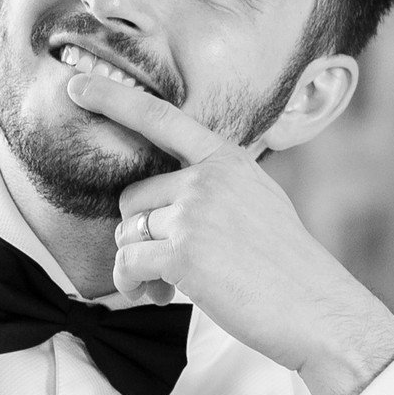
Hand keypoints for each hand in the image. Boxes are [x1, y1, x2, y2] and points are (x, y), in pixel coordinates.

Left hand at [67, 73, 393, 394]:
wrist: (318, 310)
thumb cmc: (288, 268)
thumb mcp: (259, 204)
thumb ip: (216, 189)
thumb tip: (160, 204)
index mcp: (229, 161)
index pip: (163, 119)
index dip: (114, 99)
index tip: (75, 84)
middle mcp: (210, 178)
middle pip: (133, 197)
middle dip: (139, 236)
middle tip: (164, 268)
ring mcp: (196, 213)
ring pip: (128, 233)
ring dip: (136, 265)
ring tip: (166, 288)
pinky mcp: (185, 252)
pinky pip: (128, 263)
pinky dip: (133, 285)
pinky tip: (159, 298)